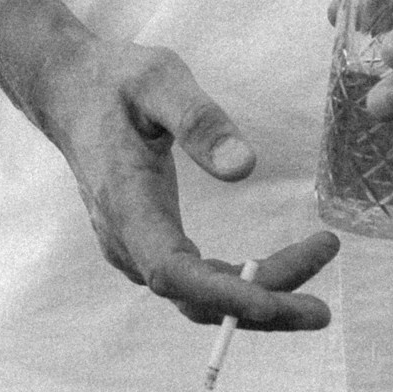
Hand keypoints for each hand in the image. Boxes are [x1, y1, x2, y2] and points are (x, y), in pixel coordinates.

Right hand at [42, 34, 338, 326]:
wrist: (70, 91)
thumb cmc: (116, 81)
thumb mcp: (159, 80)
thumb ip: (199, 121)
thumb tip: (245, 167)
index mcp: (125, 202)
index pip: (171, 270)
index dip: (221, 294)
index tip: (272, 304)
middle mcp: (126, 238)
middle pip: (194, 297)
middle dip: (260, 307)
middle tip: (322, 311)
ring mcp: (133, 246)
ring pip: (197, 296)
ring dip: (257, 297)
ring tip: (316, 279)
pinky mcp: (146, 243)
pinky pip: (194, 281)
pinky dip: (239, 284)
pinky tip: (279, 269)